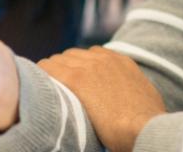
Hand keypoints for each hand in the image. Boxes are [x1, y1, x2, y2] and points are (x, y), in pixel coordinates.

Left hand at [39, 46, 164, 151]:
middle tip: (57, 87)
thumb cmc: (146, 123)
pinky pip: (50, 68)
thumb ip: (130, 89)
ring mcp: (90, 66)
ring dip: (52, 73)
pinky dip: (42, 74)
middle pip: (72, 55)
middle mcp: (104, 58)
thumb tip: (124, 99)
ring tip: (46, 89)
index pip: (90, 55)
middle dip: (64, 69)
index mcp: (120, 61)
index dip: (78, 68)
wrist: (144, 127)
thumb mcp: (144, 97)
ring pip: (58, 60)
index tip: (73, 82)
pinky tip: (36, 84)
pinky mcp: (77, 78)